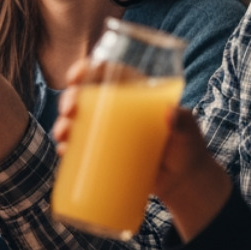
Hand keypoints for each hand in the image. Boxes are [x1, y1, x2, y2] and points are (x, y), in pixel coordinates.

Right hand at [54, 60, 231, 241]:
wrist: (183, 180)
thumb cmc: (188, 146)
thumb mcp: (188, 129)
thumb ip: (182, 121)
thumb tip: (169, 113)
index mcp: (132, 92)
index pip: (105, 72)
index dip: (85, 69)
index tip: (75, 76)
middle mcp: (115, 109)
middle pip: (83, 96)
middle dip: (69, 99)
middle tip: (69, 111)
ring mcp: (107, 132)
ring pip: (75, 121)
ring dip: (62, 123)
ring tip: (63, 135)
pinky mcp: (103, 153)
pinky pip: (78, 147)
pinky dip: (67, 148)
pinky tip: (64, 151)